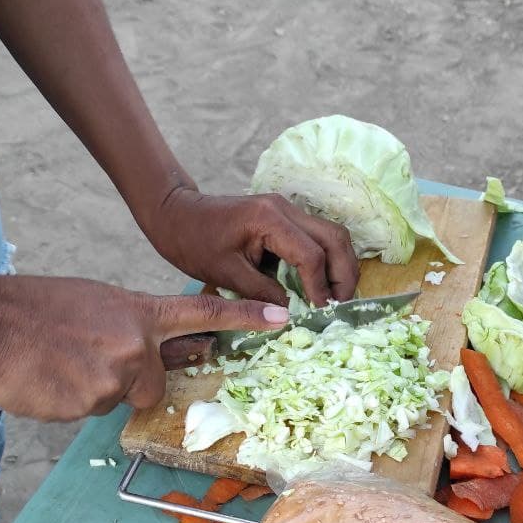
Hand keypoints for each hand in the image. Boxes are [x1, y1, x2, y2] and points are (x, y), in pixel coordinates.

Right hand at [0, 276, 288, 420]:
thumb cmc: (36, 308)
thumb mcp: (96, 303)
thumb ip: (130, 326)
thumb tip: (147, 351)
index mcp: (139, 314)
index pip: (203, 315)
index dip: (244, 319)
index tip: (284, 318)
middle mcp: (135, 346)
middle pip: (150, 384)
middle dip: (126, 379)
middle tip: (84, 358)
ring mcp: (112, 378)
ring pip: (116, 399)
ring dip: (91, 389)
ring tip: (58, 364)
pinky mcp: (86, 405)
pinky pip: (88, 412)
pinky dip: (70, 400)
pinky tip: (46, 379)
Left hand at [147, 189, 358, 306]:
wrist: (177, 214)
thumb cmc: (194, 243)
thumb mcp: (226, 275)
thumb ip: (263, 294)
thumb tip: (293, 315)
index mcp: (269, 219)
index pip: (311, 254)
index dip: (320, 287)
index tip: (320, 312)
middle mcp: (285, 208)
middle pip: (335, 238)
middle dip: (344, 274)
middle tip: (340, 306)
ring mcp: (288, 209)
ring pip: (333, 235)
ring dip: (341, 266)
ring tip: (335, 298)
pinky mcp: (286, 216)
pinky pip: (319, 236)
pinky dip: (328, 260)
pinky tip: (321, 284)